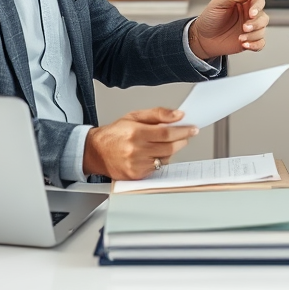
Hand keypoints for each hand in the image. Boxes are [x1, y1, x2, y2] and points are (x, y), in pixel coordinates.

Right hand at [82, 107, 198, 179]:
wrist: (96, 152)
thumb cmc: (115, 133)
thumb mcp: (134, 116)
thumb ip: (158, 114)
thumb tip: (178, 115)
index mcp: (135, 133)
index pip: (166, 133)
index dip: (183, 130)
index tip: (192, 128)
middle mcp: (135, 150)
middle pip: (169, 147)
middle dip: (182, 140)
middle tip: (186, 134)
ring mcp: (136, 165)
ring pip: (165, 158)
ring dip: (172, 150)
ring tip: (166, 142)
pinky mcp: (136, 175)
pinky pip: (157, 168)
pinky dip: (161, 159)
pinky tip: (155, 153)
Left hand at [189, 0, 268, 58]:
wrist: (202, 38)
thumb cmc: (209, 19)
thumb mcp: (219, 4)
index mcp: (243, 4)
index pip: (258, 1)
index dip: (257, 7)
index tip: (251, 13)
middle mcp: (248, 16)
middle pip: (263, 17)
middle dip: (256, 23)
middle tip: (244, 27)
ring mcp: (249, 29)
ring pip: (262, 30)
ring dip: (253, 35)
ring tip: (240, 38)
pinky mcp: (249, 41)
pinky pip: (260, 43)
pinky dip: (255, 45)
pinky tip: (245, 44)